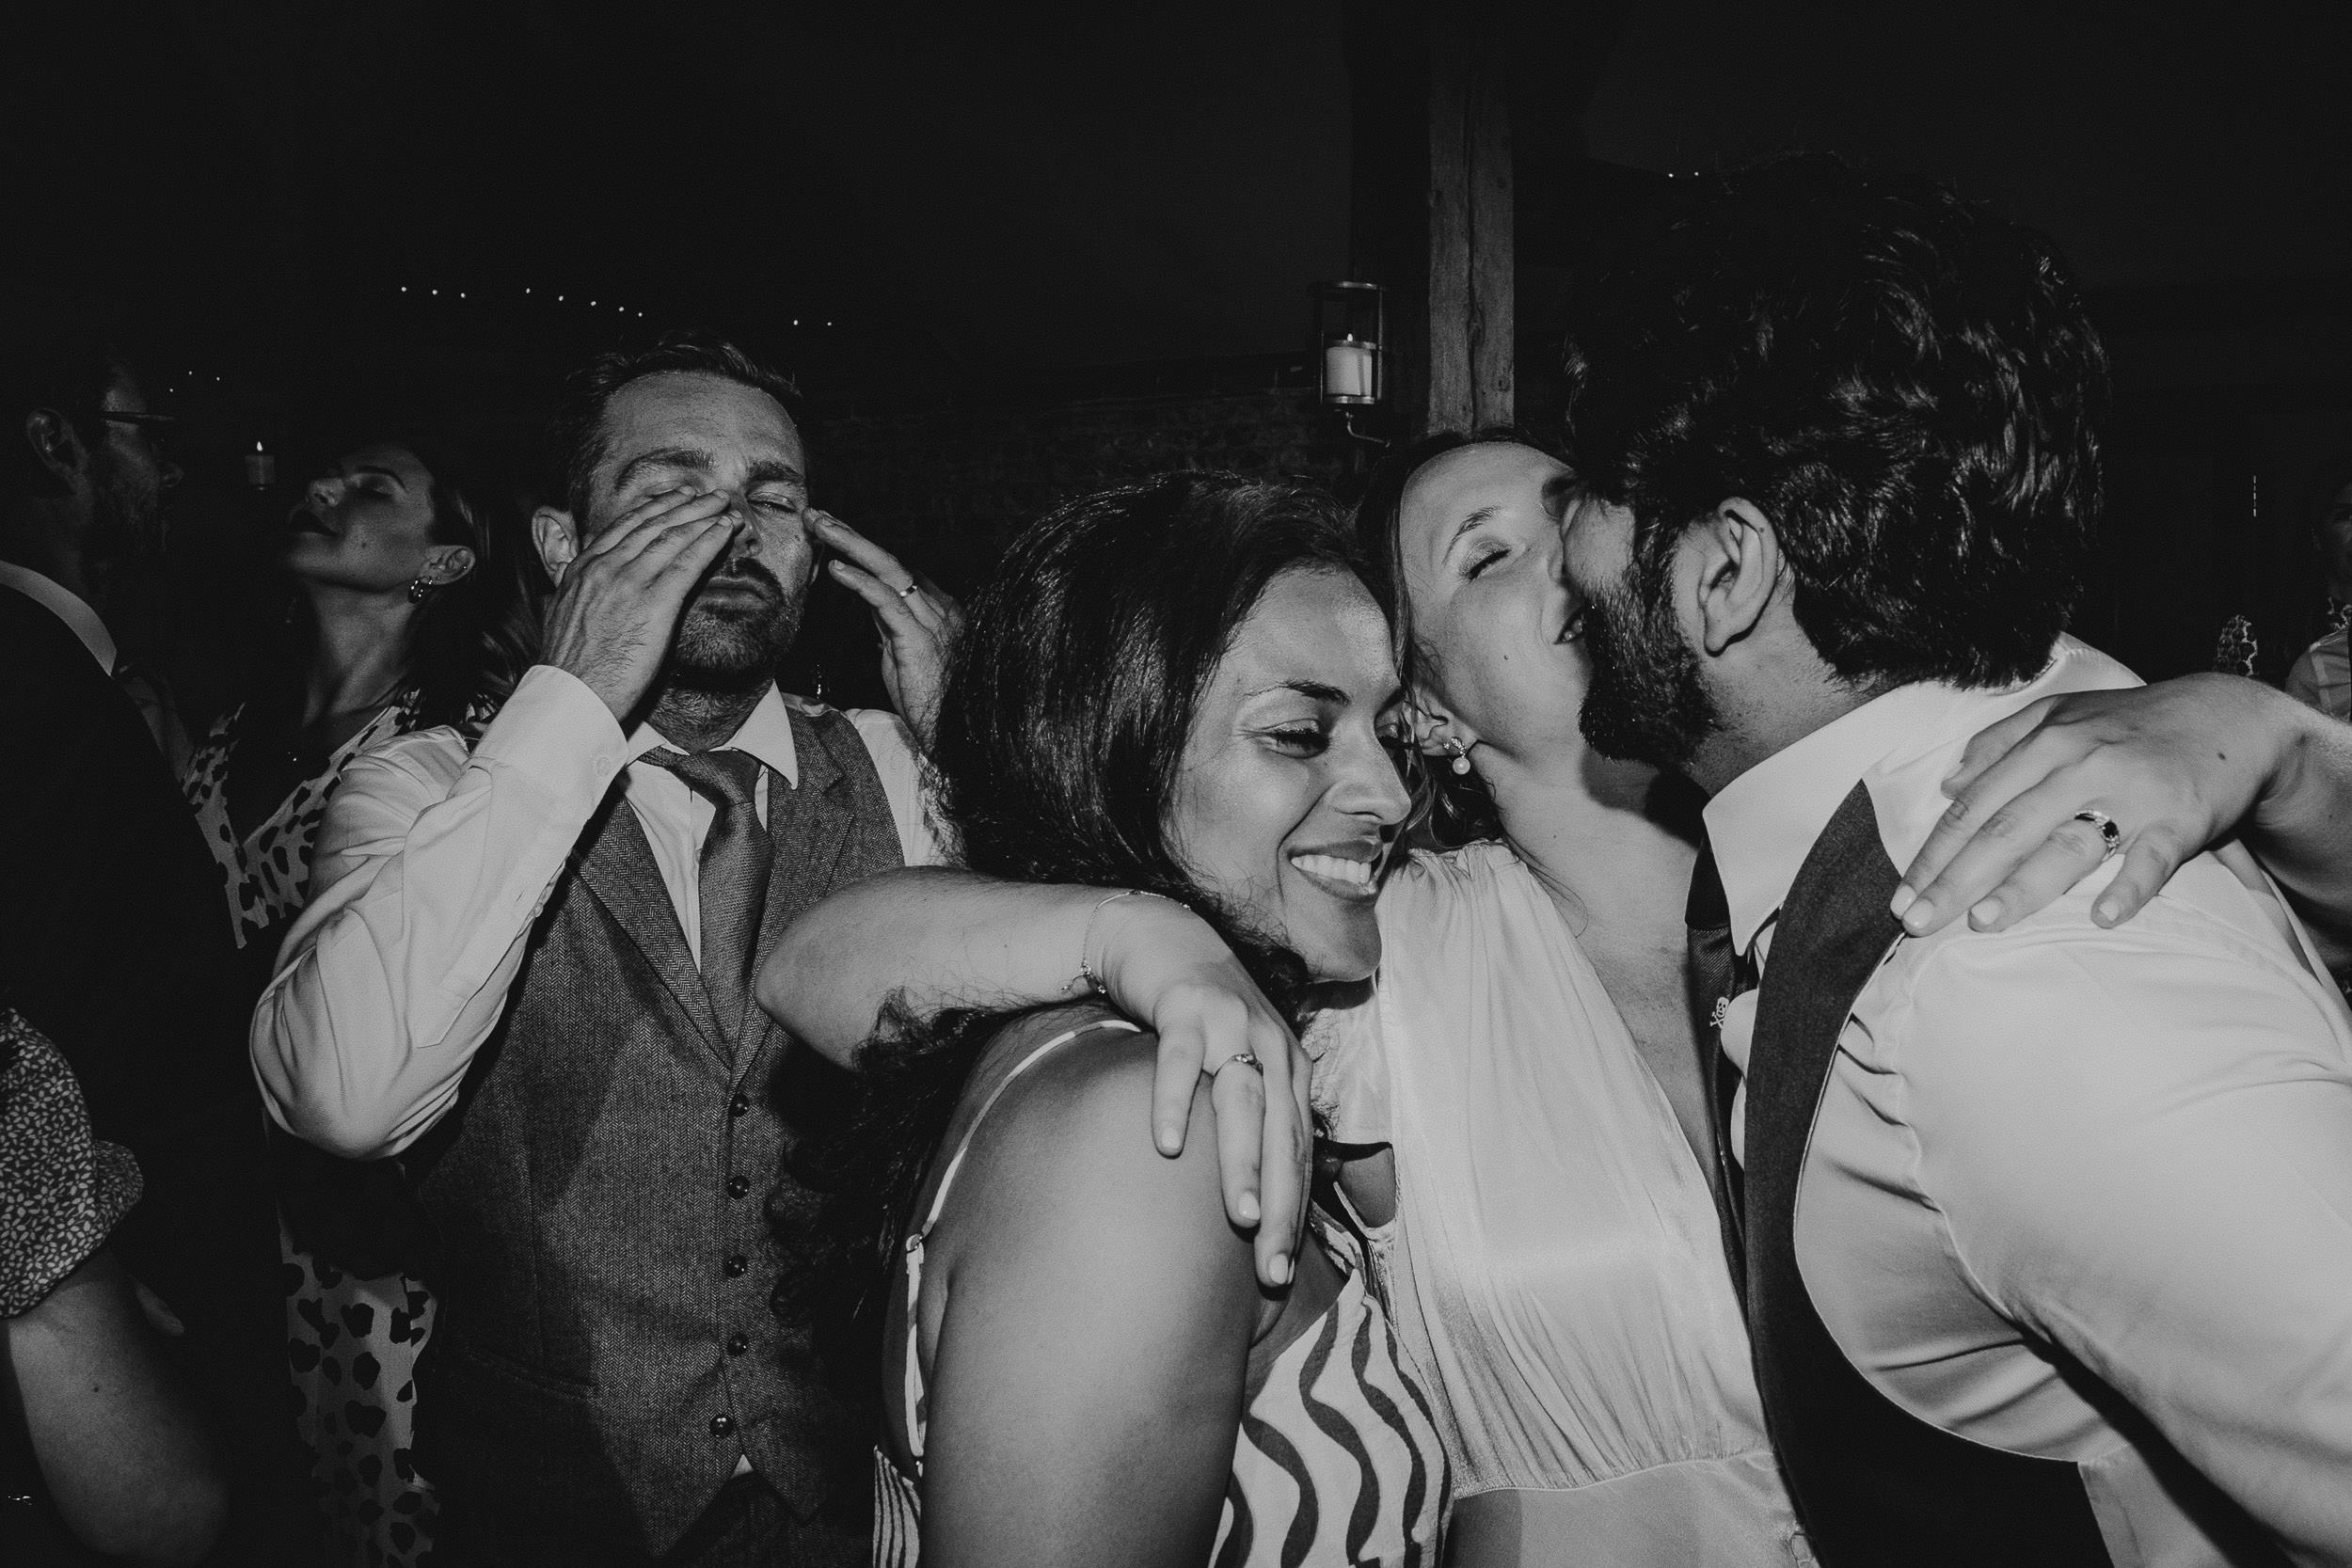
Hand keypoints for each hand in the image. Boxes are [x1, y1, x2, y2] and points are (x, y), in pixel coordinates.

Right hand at [542, 487, 739, 722]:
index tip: (674, 498)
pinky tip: (723, 532)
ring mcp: (629, 583)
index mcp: (583, 570)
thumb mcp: (564, 614)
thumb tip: (590, 583)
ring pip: (671, 539)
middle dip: (685, 506)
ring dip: (702, 519)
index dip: (653, 509)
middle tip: (709, 496)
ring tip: (724, 508)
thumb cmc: (571, 666)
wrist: (571, 694)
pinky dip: (708, 543)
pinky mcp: (654, 604)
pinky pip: (687, 564)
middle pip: (652, 526)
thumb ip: (581, 590)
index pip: (624, 528)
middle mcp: (605, 569)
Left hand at [812, 512, 962, 749]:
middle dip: (852, 535)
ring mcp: (931, 622)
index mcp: (938, 611)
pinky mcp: (918, 640)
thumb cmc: (931, 704)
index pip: (896, 570)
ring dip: (850, 544)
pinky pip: (887, 602)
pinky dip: (860, 581)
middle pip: (891, 561)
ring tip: (820, 526)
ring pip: (889, 570)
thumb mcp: (903, 657)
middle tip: (818, 515)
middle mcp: (938, 609)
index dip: (861, 549)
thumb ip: (891, 628)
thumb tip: (872, 607)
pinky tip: (837, 568)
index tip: (830, 533)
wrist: (955, 735)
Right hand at [1094, 895, 1312, 1288]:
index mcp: (1290, 1070)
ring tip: (1243, 1217)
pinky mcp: (1187, 1006)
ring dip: (1245, 1163)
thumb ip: (1252, 1118)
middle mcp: (1272, 1048)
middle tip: (1272, 1267)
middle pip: (1282, 1138)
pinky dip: (1175, 1101)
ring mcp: (1231, 1025)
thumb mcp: (1237, 1062)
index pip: (1299, 1155)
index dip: (1295, 1216)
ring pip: (1243, 1104)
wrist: (1164, 936)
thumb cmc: (1201, 1017)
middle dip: (1282, 1206)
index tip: (1279, 1274)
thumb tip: (1256, 1195)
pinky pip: (1180, 1061)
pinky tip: (1165, 1145)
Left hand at [1894, 674, 2291, 934]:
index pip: (1975, 807)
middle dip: (1956, 879)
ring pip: (2067, 844)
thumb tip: (1949, 782)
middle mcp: (2080, 765)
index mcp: (2045, 743)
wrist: (2230, 717)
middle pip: (2005, 830)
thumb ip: (1999, 743)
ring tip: (1983, 921)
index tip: (1902, 895)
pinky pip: (2152, 858)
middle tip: (1919, 922)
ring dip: (2024, 886)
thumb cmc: (2132, 723)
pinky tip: (2104, 917)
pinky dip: (2130, 887)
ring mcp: (2131, 792)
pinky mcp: (2181, 817)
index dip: (1935, 853)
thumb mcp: (2061, 713)